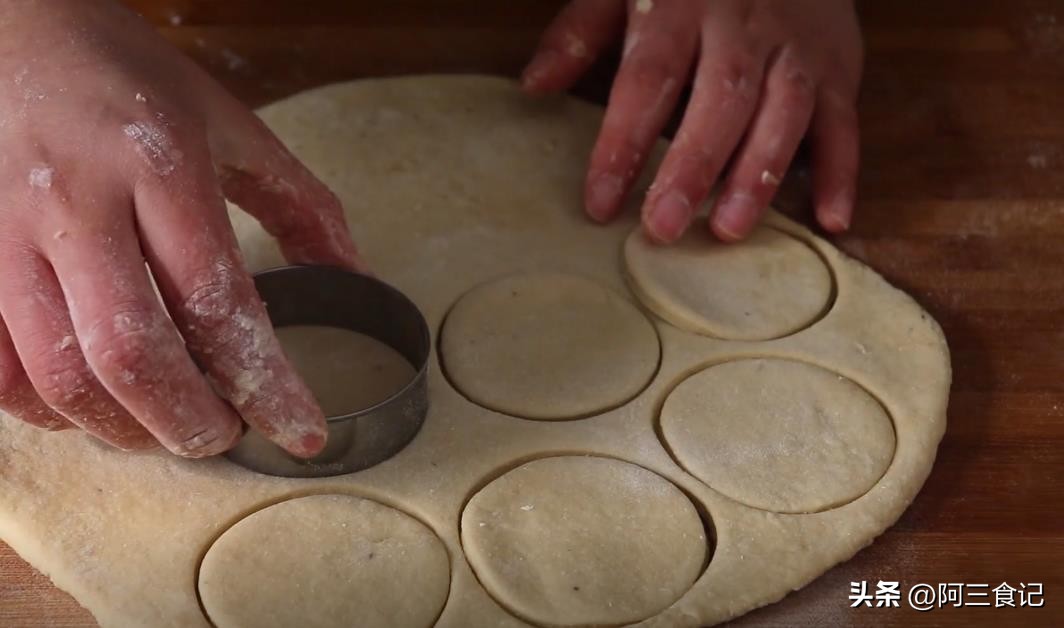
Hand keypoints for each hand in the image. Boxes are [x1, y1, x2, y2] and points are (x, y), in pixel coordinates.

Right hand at [0, 0, 364, 457]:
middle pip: (132, 354)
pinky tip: (94, 405)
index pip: (218, 300)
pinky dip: (49, 409)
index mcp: (157, 164)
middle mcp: (75, 203)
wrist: (9, 26)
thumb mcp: (229, 122)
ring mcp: (4, 234)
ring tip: (170, 426)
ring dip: (125, 427)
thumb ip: (296, 199)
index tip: (303, 432)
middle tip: (227, 435)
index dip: (265, 382)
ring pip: (59, 374)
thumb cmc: (127, 78)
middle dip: (190, 421)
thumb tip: (354, 273)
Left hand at [523, 0, 862, 241]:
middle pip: (719, 101)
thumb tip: (534, 84)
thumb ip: (580, 32)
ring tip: (728, 229)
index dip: (624, 141)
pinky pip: (845, 120)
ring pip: (783, 112)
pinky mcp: (838, 65)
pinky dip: (842, 171)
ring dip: (758, 174)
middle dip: (692, 166)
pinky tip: (831, 219)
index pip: (648, 78)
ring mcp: (795, 48)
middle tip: (663, 227)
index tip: (600, 202)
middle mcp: (742, 27)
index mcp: (680, 5)